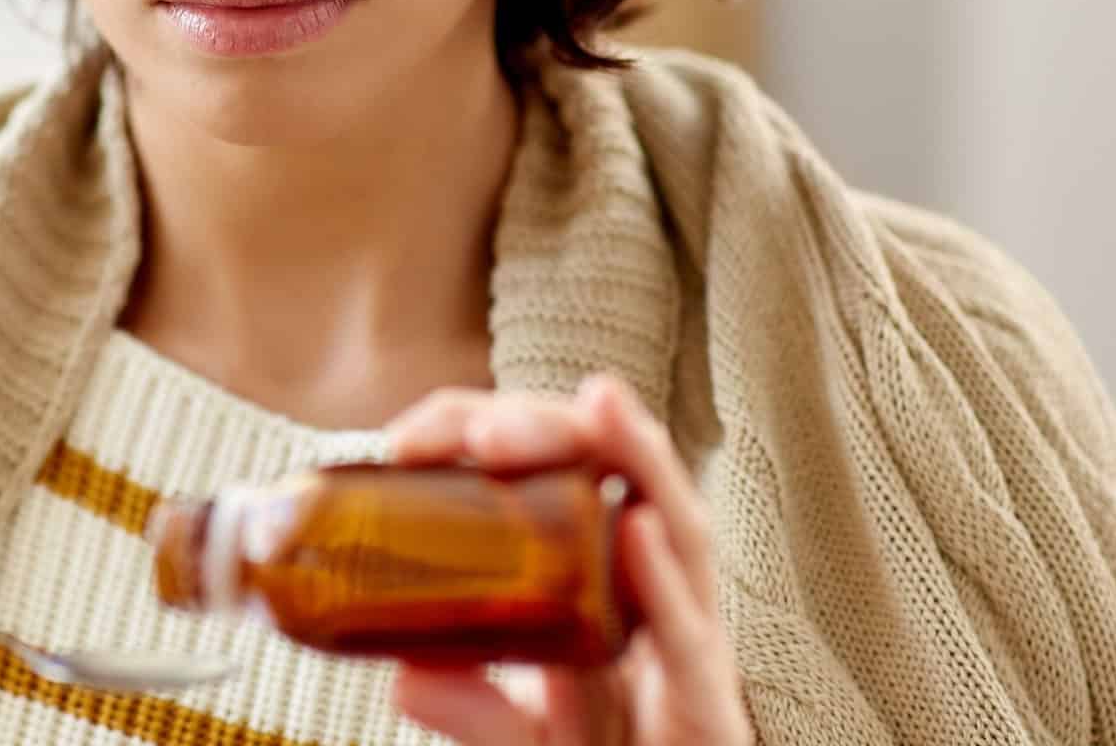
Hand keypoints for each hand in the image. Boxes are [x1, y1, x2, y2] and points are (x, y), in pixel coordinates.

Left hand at [383, 375, 751, 745]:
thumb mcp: (524, 737)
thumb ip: (475, 710)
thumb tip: (406, 682)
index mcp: (598, 587)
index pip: (549, 478)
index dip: (486, 441)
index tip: (408, 445)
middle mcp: (651, 598)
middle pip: (617, 482)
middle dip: (561, 431)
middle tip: (490, 427)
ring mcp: (690, 645)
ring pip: (679, 532)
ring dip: (640, 460)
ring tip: (599, 403)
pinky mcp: (709, 706)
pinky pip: (690, 639)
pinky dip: (665, 582)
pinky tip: (636, 526)